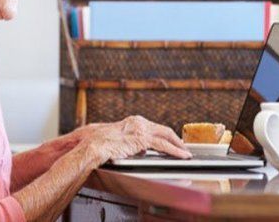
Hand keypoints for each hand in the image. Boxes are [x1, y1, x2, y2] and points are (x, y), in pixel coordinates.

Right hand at [71, 116, 191, 159]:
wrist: (92, 146)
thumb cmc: (98, 144)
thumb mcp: (115, 141)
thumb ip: (129, 143)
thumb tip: (139, 150)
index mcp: (132, 121)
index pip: (153, 128)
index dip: (163, 135)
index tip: (170, 141)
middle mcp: (139, 122)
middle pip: (163, 130)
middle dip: (174, 139)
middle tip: (182, 146)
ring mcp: (141, 129)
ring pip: (166, 136)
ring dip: (178, 145)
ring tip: (186, 153)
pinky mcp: (142, 139)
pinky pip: (163, 146)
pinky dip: (175, 151)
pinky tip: (181, 156)